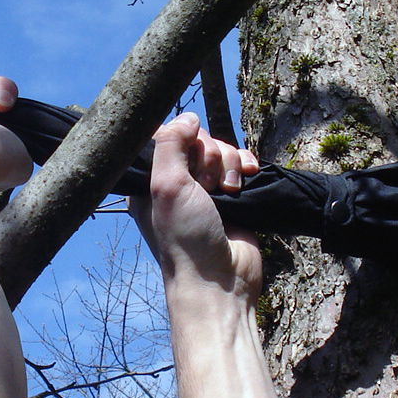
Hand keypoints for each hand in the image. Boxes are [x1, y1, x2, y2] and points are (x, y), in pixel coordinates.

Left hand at [131, 113, 261, 301]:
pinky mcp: (232, 196)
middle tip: (205, 186)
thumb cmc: (185, 239)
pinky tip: (246, 178)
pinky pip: (240, 163)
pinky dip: (245, 166)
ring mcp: (205, 190)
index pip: (167, 136)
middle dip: (209, 157)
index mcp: (151, 180)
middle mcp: (177, 183)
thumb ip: (171, 144)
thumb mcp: (166, 186)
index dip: (183, 139)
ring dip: (228, 165)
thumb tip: (188, 118)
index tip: (187, 158)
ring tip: (227, 192)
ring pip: (222, 150)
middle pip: (198, 140)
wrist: (221, 279)